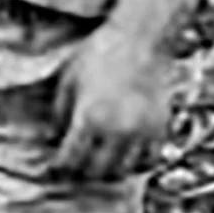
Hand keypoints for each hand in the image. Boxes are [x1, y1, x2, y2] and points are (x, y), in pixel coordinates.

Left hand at [47, 23, 171, 179]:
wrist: (140, 39)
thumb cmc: (98, 54)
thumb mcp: (67, 79)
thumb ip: (58, 113)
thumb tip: (54, 138)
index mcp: (90, 117)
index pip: (71, 158)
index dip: (60, 168)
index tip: (54, 168)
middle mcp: (116, 130)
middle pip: (95, 171)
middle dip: (81, 173)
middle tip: (74, 169)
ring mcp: (141, 132)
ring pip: (123, 171)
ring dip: (107, 172)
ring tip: (98, 166)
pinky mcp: (159, 128)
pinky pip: (148, 161)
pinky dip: (135, 165)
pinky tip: (124, 159)